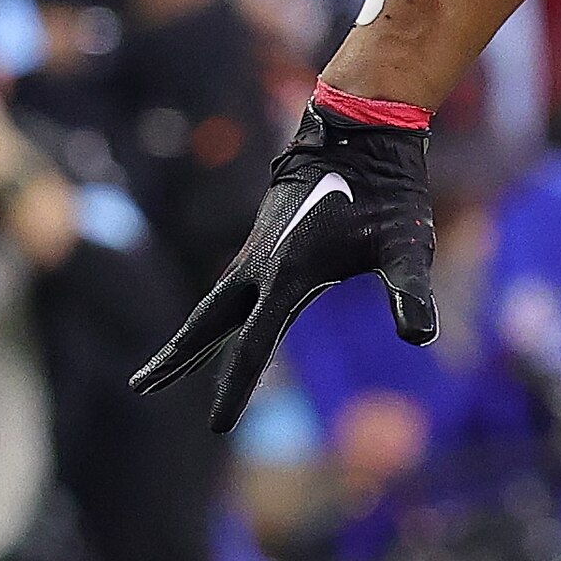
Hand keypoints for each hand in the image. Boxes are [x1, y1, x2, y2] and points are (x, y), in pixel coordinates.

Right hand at [129, 96, 439, 429]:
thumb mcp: (405, 244)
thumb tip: (421, 337)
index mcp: (287, 275)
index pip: (255, 345)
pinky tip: (215, 330)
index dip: (236, 389)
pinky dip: (214, 316)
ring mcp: (259, 253)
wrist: (360, 132)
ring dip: (188, 339)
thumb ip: (410, 290)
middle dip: (176, 359)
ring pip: (215, 307)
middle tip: (139, 387)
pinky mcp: (266, 243)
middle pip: (207, 324)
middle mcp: (261, 266)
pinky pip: (231, 290)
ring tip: (159, 371)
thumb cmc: (386, 190)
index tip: (216, 428)